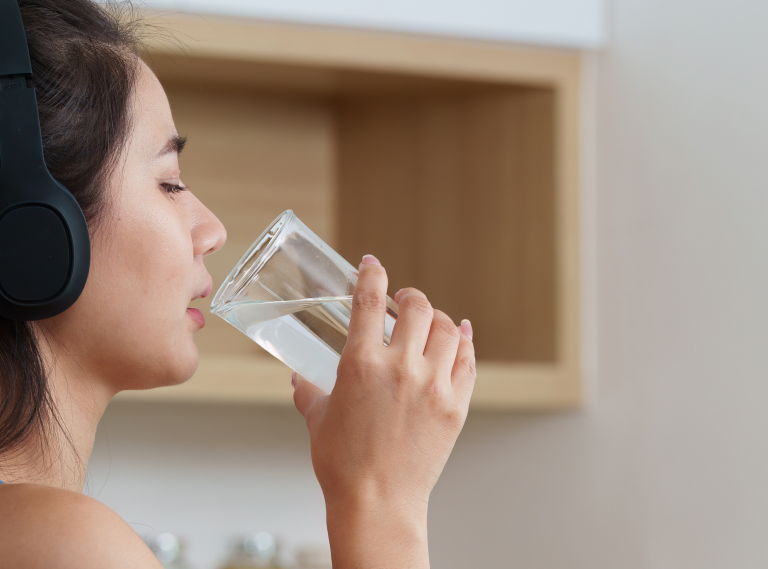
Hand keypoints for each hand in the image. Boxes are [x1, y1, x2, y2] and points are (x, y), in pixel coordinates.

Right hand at [291, 254, 475, 568]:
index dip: (372, 274)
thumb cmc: (342, 464)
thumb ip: (309, 389)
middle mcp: (401, 368)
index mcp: (360, 364)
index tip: (372, 264)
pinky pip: (467, 362)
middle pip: (418, 307)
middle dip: (411, 297)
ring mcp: (433, 386)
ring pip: (448, 330)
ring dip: (439, 319)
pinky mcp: (455, 406)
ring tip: (430, 322)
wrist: (376, 502)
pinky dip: (464, 343)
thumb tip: (300, 376)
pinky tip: (460, 336)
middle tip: (405, 301)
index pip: (370, 300)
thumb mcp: (318, 418)